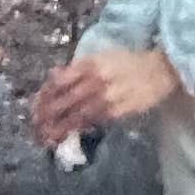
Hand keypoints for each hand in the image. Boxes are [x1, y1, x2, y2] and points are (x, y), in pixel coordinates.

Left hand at [31, 45, 180, 143]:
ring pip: (75, 115)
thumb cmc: (128, 62)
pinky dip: (78, 129)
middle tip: (35, 126)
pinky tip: (68, 135)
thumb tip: (54, 79)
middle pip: (62, 100)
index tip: (35, 106)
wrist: (159, 69)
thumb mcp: (101, 57)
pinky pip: (92, 122)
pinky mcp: (117, 111)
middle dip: (46, 115)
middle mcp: (94, 81)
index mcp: (89, 65)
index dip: (44, 96)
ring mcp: (105, 98)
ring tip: (45, 137)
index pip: (57, 81)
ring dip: (58, 127)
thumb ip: (79, 69)